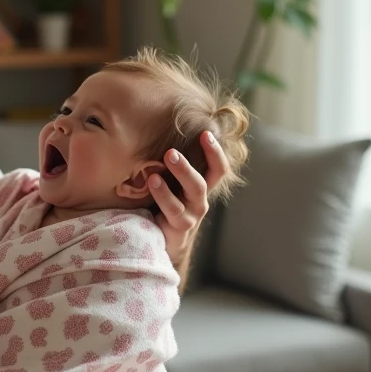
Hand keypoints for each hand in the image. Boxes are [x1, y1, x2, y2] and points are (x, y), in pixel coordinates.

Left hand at [150, 131, 227, 268]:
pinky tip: (152, 182)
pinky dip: (163, 195)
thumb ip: (170, 167)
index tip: (206, 133)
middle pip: (203, 182)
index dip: (216, 152)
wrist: (160, 239)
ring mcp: (192, 215)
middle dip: (189, 166)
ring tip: (156, 172)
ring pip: (191, 194)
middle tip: (171, 152)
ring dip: (178, 178)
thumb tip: (157, 132)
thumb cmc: (164, 204)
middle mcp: (200, 200)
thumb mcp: (171, 185)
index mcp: (201, 187)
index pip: (217, 169)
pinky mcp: (180, 227)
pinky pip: (174, 210)